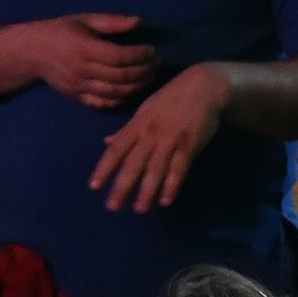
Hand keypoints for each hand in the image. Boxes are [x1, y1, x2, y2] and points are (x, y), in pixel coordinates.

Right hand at [22, 11, 158, 107]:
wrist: (32, 53)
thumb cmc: (61, 31)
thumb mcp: (85, 19)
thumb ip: (112, 22)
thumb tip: (138, 22)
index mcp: (84, 48)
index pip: (118, 56)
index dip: (139, 55)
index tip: (153, 50)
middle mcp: (81, 70)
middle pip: (119, 76)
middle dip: (143, 71)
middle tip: (157, 64)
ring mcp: (78, 87)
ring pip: (114, 93)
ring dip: (136, 87)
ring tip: (150, 77)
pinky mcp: (76, 98)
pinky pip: (102, 104)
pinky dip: (120, 100)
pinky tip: (132, 91)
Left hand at [87, 62, 232, 212]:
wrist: (204, 86)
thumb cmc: (171, 98)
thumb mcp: (145, 110)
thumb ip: (127, 129)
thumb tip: (106, 143)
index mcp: (137, 125)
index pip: (116, 150)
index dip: (104, 168)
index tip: (94, 186)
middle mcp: (150, 134)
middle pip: (133, 163)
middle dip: (122, 186)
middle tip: (112, 207)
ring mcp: (170, 139)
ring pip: (155, 168)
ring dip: (147, 190)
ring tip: (139, 209)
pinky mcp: (189, 144)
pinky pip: (179, 167)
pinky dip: (172, 184)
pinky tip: (166, 200)